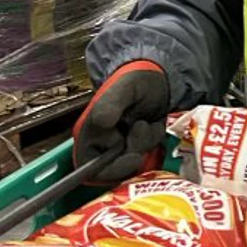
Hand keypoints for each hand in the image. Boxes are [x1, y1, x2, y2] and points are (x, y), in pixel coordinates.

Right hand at [73, 60, 169, 183]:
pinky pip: (149, 152)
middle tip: (142, 126)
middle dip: (134, 148)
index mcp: (90, 134)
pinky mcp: (139, 145)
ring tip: (146, 120)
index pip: (91, 169)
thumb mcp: (123, 88)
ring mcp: (122, 146)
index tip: (134, 157)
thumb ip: (110, 104)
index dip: (112, 170)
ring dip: (146, 141)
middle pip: (117, 169)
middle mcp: (103, 145)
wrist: (157, 77)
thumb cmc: (134, 79)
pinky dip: (154, 138)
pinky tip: (153, 122)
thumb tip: (101, 123)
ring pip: (135, 161)